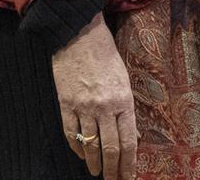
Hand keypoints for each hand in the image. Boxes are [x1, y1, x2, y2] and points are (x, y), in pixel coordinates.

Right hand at [52, 12, 136, 178]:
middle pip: (110, 148)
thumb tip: (133, 134)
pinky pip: (72, 134)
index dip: (129, 163)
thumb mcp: (124, 78)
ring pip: (91, 145)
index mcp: (123, 99)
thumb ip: (127, 107)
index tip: (129, 176)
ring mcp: (83, 107)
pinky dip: (78, 148)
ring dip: (95, 164)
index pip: (128, 140)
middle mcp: (104, 106)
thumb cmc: (105, 53)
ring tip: (98, 174)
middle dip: (113, 170)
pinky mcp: (66, 104)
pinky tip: (83, 155)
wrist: (78, 34)